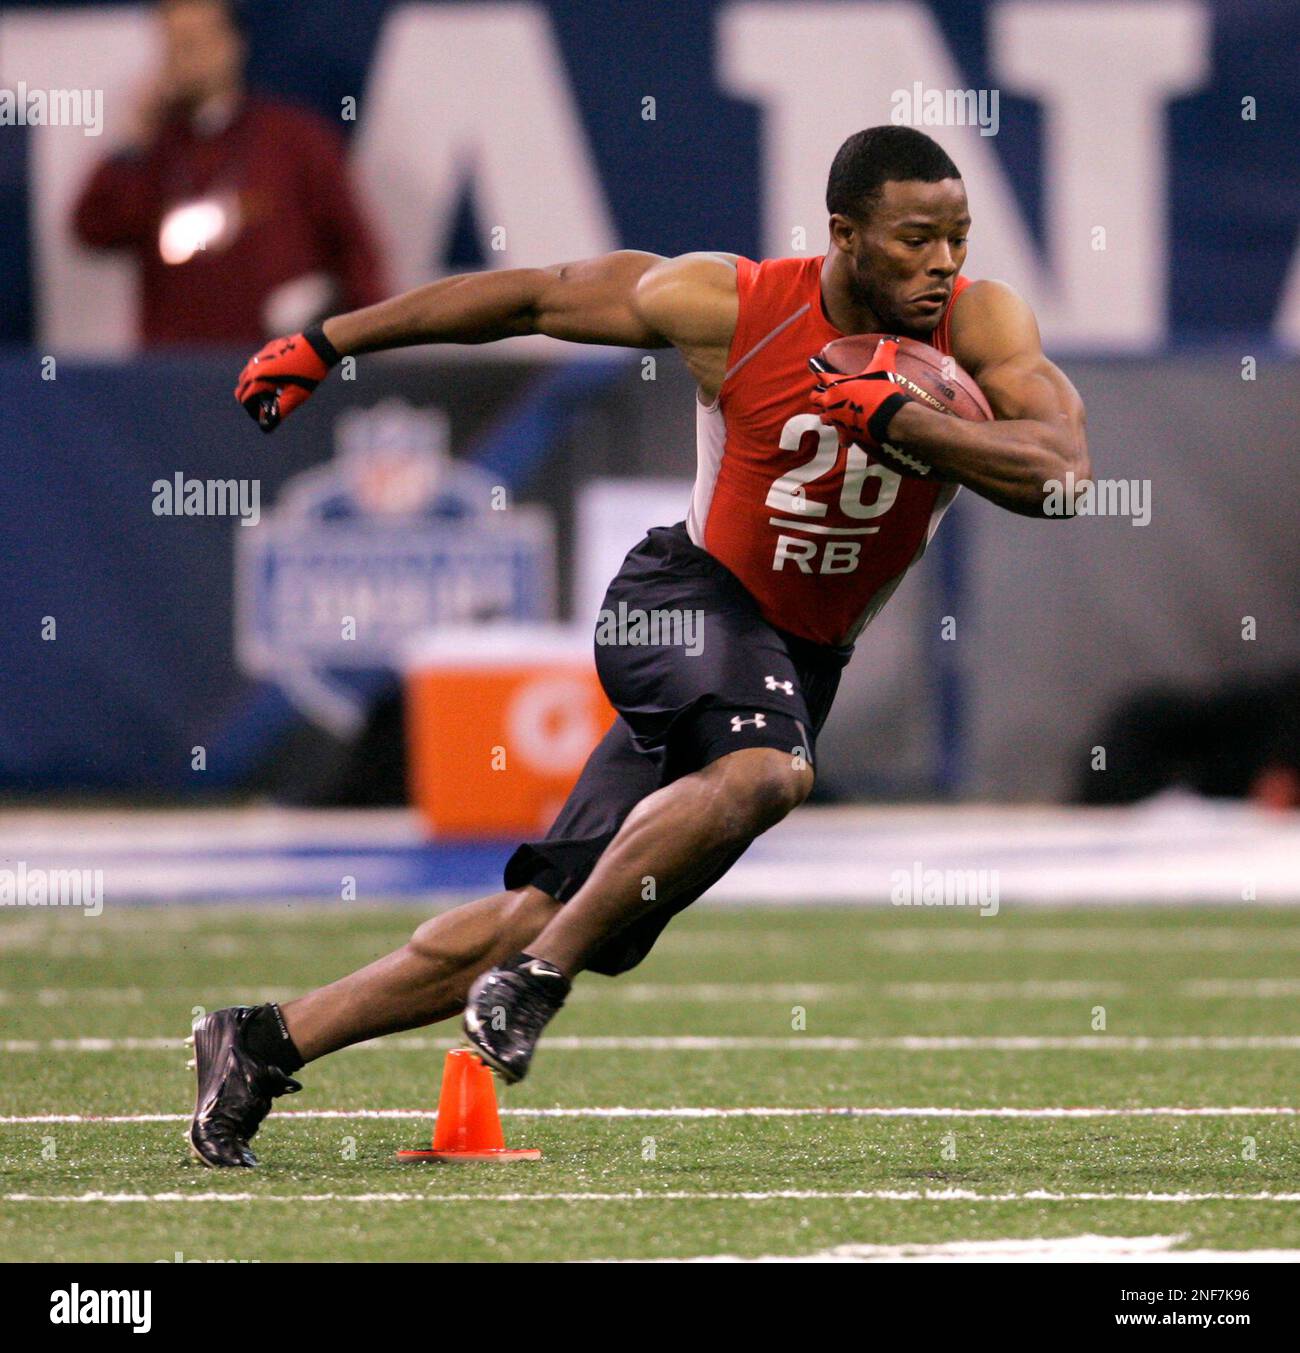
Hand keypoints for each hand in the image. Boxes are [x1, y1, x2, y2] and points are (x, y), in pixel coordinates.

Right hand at [234, 325, 339, 431]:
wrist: (318, 346)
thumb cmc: (307, 373)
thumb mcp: (295, 397)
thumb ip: (279, 412)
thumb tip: (266, 426)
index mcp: (258, 378)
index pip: (244, 399)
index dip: (253, 411)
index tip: (267, 416)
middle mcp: (254, 365)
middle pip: (242, 388)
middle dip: (252, 400)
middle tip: (271, 405)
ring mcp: (259, 355)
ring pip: (247, 376)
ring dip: (256, 387)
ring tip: (276, 393)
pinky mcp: (266, 349)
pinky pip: (257, 365)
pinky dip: (261, 376)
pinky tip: (281, 380)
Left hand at [809, 335, 911, 450]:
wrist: (889, 419)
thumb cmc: (882, 391)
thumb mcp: (884, 367)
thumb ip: (885, 351)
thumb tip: (891, 340)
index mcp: (836, 385)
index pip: (821, 374)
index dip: (818, 370)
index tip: (814, 365)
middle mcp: (831, 403)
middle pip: (815, 398)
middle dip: (818, 395)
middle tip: (825, 392)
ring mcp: (836, 419)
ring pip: (823, 418)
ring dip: (827, 415)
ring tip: (834, 413)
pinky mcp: (845, 434)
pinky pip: (841, 437)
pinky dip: (844, 436)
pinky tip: (849, 436)